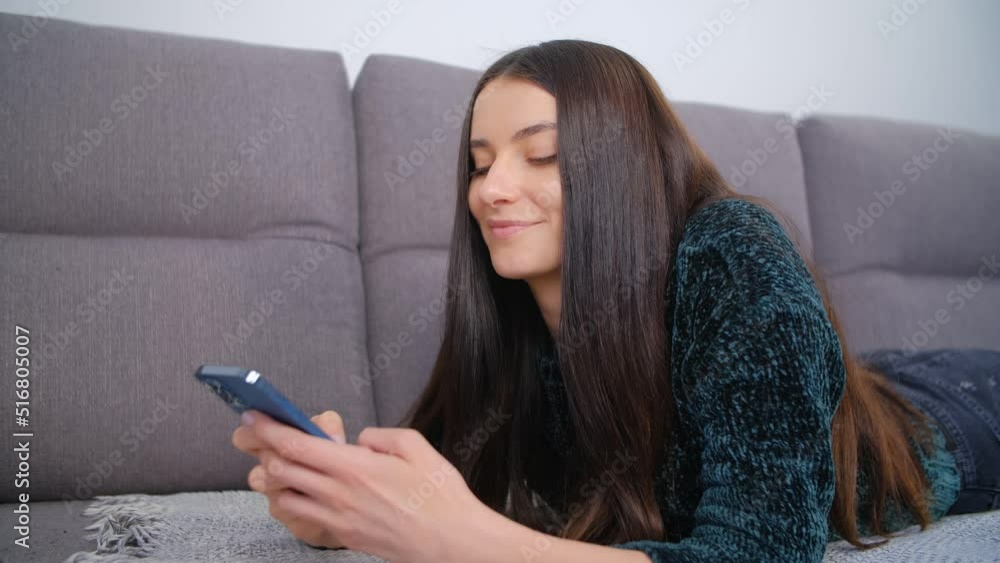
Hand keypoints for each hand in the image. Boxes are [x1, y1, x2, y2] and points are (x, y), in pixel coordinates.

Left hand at [240, 410, 501, 562]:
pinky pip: (305, 515)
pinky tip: (309, 490)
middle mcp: (338, 494)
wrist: (451, 542)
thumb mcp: (415, 446)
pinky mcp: (343, 536)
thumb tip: (360, 440)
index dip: (270, 428)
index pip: (296, 445)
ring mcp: (338, 518)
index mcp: (354, 467)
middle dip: (267, 450)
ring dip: (278, 478)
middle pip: (281, 470)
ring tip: (287, 464)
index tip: (254, 415)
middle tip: (267, 436)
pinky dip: (296, 500)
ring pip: (285, 496)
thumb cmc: (439, 496)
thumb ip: (380, 436)